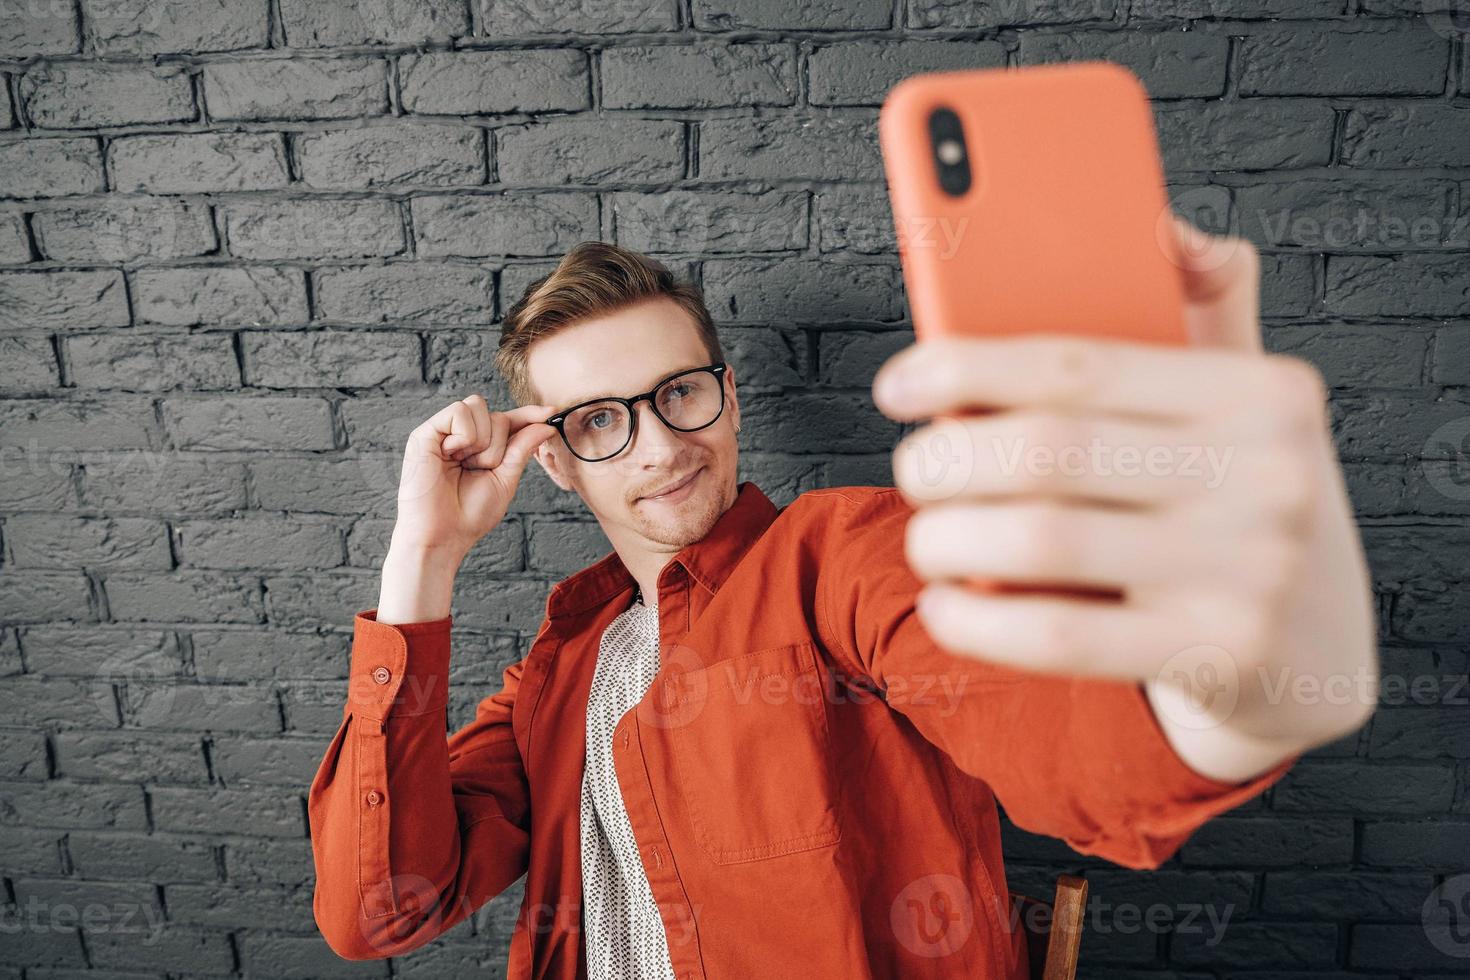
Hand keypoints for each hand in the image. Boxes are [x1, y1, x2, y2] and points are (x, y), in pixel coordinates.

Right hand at [390, 395, 558, 562]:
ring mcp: (442, 433)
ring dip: (482, 441)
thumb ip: (523, 448)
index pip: (508, 421)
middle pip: (498, 414)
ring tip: (465, 464)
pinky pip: (459, 411)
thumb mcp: (505, 478)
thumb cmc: (470, 513)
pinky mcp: (425, 433)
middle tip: (480, 469)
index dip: (528, 415)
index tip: (552, 412)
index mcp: (479, 448)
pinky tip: (452, 455)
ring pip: (478, 406)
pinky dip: (465, 434)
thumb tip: (546, 423)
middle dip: (498, 445)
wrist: (443, 535)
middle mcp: (461, 437)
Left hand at [871, 216, 1377, 781]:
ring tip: (926, 535)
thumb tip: (1166, 225)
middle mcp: (1268, 476)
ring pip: (1041, 540)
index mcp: (1263, 393)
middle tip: (914, 469)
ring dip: (946, 538)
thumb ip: (1208, 310)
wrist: (1318, 652)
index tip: (898, 385)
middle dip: (945, 461)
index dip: (967, 368)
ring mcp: (1248, 573)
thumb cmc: (1243, 505)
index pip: (1079, 364)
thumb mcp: (1249, 405)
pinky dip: (975, 621)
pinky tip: (945, 604)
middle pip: (1048, 451)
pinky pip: (1057, 637)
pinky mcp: (1218, 657)